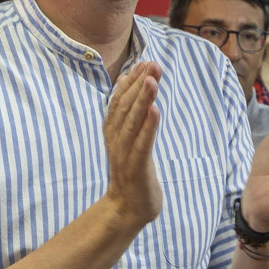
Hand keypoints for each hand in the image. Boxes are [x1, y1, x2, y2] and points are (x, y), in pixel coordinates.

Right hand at [102, 62, 162, 225]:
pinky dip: (148, 127)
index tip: (145, 61)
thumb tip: (127, 79)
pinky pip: (142, 144)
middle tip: (152, 64)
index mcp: (112, 129)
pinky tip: (155, 111)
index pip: (120, 99)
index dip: (132, 80)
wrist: (127, 207)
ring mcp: (124, 153)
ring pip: (132, 122)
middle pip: (126, 107)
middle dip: (139, 84)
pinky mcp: (136, 167)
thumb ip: (127, 109)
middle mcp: (115, 138)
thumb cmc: (131, 167)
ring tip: (152, 81)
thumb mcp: (127, 135)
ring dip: (142, 100)